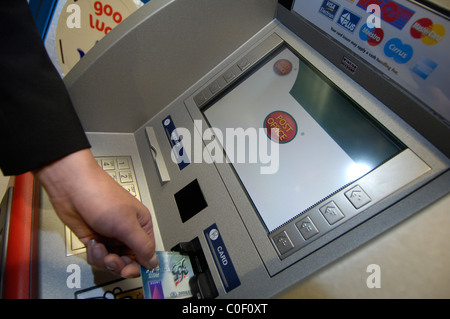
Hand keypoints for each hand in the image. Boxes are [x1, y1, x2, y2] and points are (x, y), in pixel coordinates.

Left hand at [35, 149, 157, 277]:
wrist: (71, 187)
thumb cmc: (101, 195)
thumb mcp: (126, 224)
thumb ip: (142, 245)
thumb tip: (153, 261)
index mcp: (141, 225)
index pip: (147, 253)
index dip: (140, 265)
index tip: (130, 271)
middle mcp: (127, 232)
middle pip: (130, 261)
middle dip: (119, 264)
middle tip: (112, 261)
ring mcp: (110, 236)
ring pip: (113, 262)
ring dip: (104, 259)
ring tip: (99, 247)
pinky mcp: (95, 239)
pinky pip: (98, 257)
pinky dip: (94, 254)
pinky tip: (92, 242)